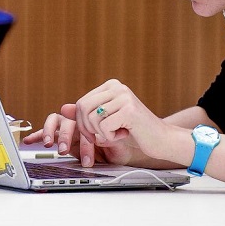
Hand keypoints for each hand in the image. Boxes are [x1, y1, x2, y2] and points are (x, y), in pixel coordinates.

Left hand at [23, 79, 167, 166]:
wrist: (161, 139)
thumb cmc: (136, 130)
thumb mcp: (107, 120)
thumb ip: (87, 113)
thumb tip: (62, 109)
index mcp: (112, 85)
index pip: (81, 102)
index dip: (81, 123)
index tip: (93, 134)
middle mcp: (117, 87)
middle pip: (83, 109)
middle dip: (88, 129)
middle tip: (102, 136)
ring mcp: (123, 97)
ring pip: (92, 119)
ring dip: (101, 133)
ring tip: (117, 133)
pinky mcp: (128, 110)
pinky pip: (104, 128)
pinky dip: (111, 138)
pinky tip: (124, 135)